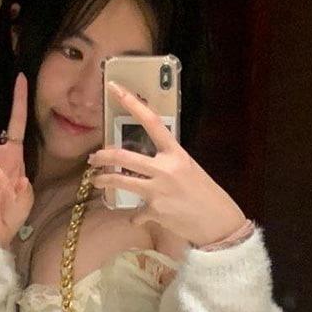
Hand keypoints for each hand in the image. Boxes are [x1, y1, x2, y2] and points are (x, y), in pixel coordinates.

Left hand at [87, 81, 246, 246]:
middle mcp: (165, 169)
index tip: (114, 88)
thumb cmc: (205, 195)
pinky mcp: (154, 211)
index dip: (131, 103)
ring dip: (103, 180)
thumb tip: (145, 165)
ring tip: (96, 181)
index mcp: (176, 154)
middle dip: (103, 156)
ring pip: (120, 181)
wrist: (219, 223)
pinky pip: (135, 214)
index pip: (151, 122)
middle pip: (124, 156)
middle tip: (92, 158)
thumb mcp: (188, 170)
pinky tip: (139, 218)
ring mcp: (158, 191)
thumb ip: (167, 164)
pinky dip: (135, 217)